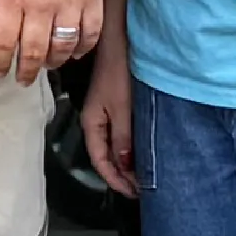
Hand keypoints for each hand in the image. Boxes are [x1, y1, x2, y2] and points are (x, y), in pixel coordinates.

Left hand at [0, 0, 103, 84]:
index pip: (3, 42)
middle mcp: (41, 4)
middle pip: (33, 52)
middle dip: (26, 71)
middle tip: (22, 78)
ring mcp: (70, 2)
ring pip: (62, 48)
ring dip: (52, 63)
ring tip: (46, 65)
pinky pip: (90, 33)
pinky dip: (82, 48)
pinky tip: (73, 51)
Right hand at [78, 44, 137, 198]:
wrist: (119, 41)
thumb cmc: (117, 72)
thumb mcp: (121, 108)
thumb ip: (122, 138)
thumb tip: (124, 165)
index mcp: (92, 124)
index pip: (100, 161)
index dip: (115, 180)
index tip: (132, 193)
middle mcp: (96, 122)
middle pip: (106, 157)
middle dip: (122, 176)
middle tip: (142, 190)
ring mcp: (106, 113)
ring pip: (115, 147)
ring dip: (127, 163)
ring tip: (144, 177)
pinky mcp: (116, 106)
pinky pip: (121, 135)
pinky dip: (130, 148)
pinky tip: (142, 151)